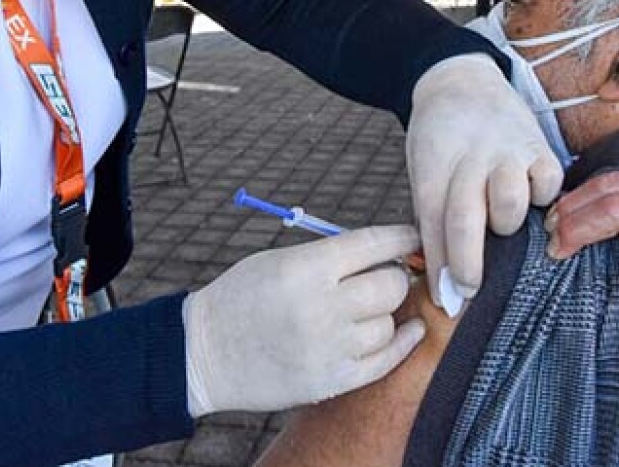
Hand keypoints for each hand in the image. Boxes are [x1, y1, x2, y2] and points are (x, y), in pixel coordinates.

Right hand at [183, 225, 425, 415]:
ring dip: (385, 314)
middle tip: (386, 276)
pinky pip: (385, 361)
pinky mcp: (330, 381)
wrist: (204, 352)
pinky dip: (401, 343)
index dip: (404, 237)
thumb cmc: (244, 296)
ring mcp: (328, 348)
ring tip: (368, 309)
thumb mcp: (282, 260)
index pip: (375, 243)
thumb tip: (391, 252)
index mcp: (307, 268)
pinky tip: (407, 331)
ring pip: (389, 323)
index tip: (414, 237)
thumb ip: (333, 257)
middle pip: (391, 285)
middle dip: (394, 277)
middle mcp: (321, 307)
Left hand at [406, 55, 563, 305]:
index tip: (448, 301)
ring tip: (502, 222)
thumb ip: (434, 222)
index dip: (440, 268)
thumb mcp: (423, 174)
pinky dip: (542, 198)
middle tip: (469, 289)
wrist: (459, 80)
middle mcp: (470, 159)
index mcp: (433, 168)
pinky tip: (532, 200)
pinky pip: (548, 184)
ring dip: (506, 223)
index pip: (433, 226)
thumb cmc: (440, 141)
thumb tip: (446, 285)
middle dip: (467, 265)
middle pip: (466, 219)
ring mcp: (506, 151)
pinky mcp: (539, 146)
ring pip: (510, 202)